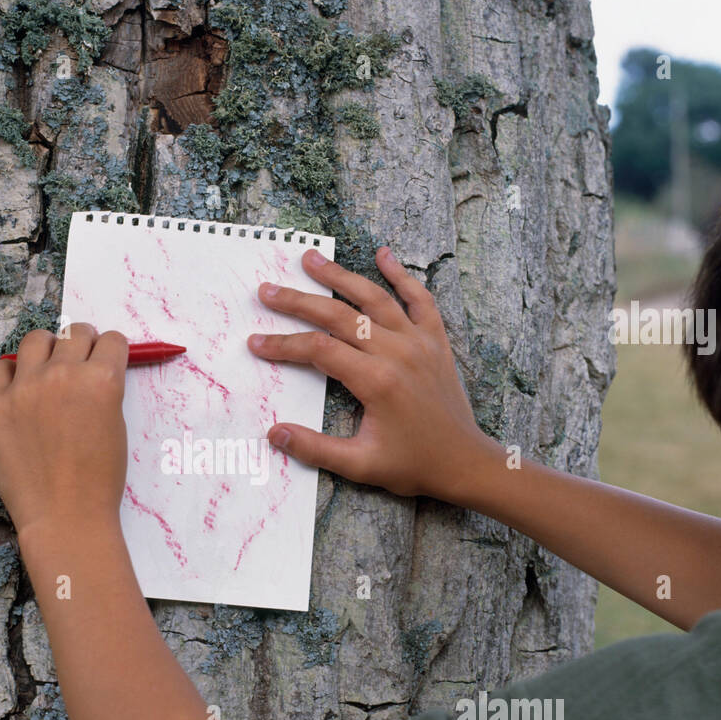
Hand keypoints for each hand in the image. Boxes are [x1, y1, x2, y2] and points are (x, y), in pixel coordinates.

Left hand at [0, 325, 128, 537]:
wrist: (66, 518)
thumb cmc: (99, 481)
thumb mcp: (117, 427)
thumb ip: (104, 391)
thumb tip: (94, 370)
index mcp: (102, 380)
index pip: (111, 340)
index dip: (111, 349)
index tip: (105, 357)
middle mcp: (63, 375)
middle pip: (74, 332)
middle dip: (82, 344)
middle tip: (79, 362)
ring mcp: (25, 388)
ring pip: (36, 340)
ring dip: (47, 348)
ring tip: (47, 369)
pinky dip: (9, 373)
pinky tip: (18, 388)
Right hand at [248, 246, 497, 502]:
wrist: (465, 462)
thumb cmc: (414, 464)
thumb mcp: (360, 465)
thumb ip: (315, 448)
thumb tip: (274, 433)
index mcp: (376, 381)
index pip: (318, 350)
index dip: (283, 345)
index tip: (256, 343)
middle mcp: (397, 352)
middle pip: (339, 315)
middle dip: (298, 301)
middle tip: (267, 291)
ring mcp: (419, 342)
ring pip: (374, 298)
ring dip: (340, 276)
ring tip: (310, 259)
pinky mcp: (436, 341)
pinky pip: (419, 299)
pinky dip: (402, 275)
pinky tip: (384, 254)